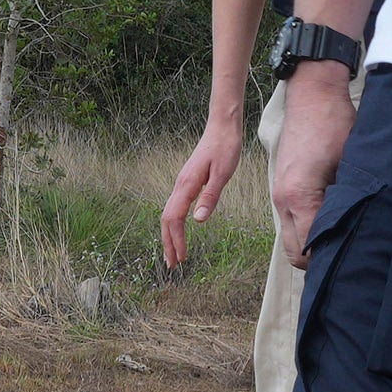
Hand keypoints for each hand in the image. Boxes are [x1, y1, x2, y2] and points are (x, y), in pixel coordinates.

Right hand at [159, 113, 247, 270]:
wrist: (222, 127)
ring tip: (174, 253)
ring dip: (169, 235)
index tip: (182, 258)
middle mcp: (180, 185)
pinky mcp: (187, 181)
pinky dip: (174, 224)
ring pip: (168, 213)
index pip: (174, 219)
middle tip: (172, 265)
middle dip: (167, 243)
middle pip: (166, 219)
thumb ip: (210, 197)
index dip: (176, 240)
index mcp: (187, 184)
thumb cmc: (225, 148)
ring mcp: (182, 183)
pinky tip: (180, 231)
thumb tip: (198, 221)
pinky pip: (175, 207)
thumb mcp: (223, 174)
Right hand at [269, 64, 356, 266]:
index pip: (309, 249)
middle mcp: (282, 200)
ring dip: (312, 245)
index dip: (329, 259)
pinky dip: (307, 229)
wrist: (312, 96)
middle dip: (318, 260)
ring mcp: (279, 194)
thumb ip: (348, 203)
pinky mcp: (283, 188)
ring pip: (292, 239)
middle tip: (347, 256)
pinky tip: (330, 220)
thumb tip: (357, 232)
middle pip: (296, 254)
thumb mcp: (350, 166)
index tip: (352, 260)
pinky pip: (292, 222)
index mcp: (298, 197)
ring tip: (340, 239)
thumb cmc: (334, 126)